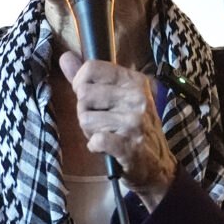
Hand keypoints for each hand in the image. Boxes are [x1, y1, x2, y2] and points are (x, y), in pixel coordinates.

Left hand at [59, 51, 176, 206]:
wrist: (157, 165)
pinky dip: (95, 146)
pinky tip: (106, 147)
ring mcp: (134, 121)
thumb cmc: (134, 128)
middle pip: (84, 95)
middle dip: (85, 112)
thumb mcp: (117, 97)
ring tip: (107, 134)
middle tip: (102, 122)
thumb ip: (89, 78)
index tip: (92, 100)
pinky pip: (96, 140)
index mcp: (133, 80)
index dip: (81, 84)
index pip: (91, 68)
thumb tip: (65, 57)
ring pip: (85, 119)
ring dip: (90, 131)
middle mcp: (136, 97)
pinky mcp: (130, 145)